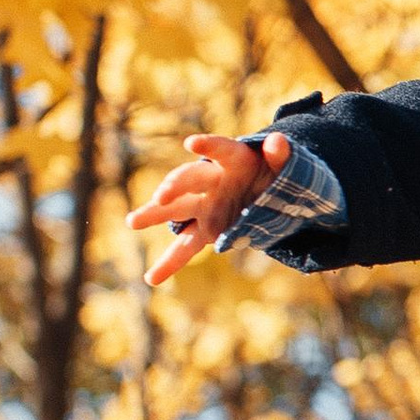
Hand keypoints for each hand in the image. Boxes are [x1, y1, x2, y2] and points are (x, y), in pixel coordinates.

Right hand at [128, 132, 287, 287]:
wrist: (275, 195)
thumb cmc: (278, 174)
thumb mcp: (286, 167)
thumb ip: (282, 156)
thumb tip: (278, 141)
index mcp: (234, 161)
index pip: (221, 150)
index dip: (209, 145)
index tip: (192, 144)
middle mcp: (213, 181)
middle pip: (188, 180)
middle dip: (174, 187)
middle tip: (161, 197)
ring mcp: (206, 206)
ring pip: (177, 210)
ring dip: (155, 215)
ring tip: (132, 221)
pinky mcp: (207, 229)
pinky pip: (185, 247)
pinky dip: (169, 263)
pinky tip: (152, 278)